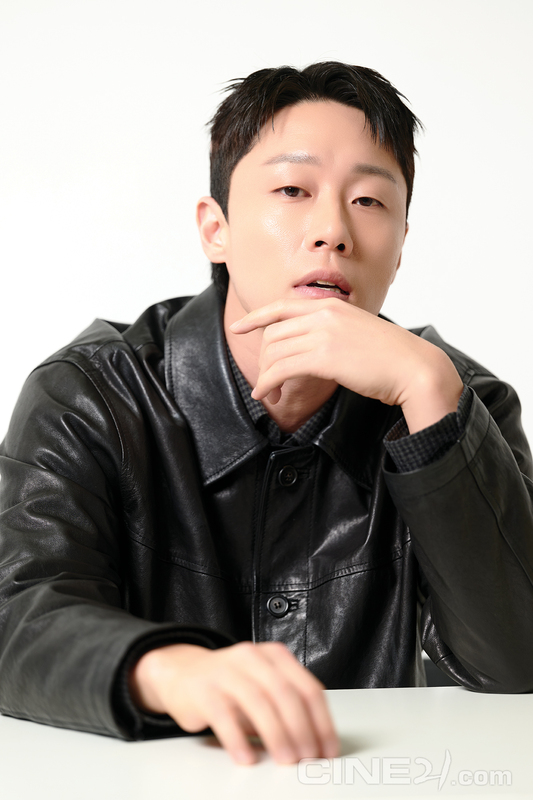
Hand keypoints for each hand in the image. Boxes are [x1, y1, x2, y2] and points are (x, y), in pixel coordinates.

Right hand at [129, 641, 338, 764]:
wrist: (183, 673)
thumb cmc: (231, 685)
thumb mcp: (264, 688)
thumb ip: (287, 708)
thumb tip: (315, 745)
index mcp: (275, 656)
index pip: (308, 687)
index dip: (322, 722)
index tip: (327, 749)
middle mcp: (252, 657)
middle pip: (285, 693)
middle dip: (302, 729)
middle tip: (307, 757)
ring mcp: (226, 670)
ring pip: (258, 701)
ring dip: (276, 735)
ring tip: (285, 759)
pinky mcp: (203, 689)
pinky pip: (223, 715)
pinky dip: (238, 740)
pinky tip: (246, 758)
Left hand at [230, 298, 462, 433]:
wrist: (414, 367)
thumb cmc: (390, 356)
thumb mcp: (357, 331)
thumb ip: (333, 331)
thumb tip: (312, 346)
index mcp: (331, 305)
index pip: (283, 306)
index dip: (256, 317)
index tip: (239, 327)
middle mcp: (324, 314)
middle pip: (274, 333)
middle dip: (264, 359)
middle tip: (266, 382)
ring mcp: (324, 333)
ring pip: (275, 352)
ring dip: (265, 377)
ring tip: (267, 394)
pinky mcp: (325, 357)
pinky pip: (282, 368)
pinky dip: (269, 384)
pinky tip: (269, 395)